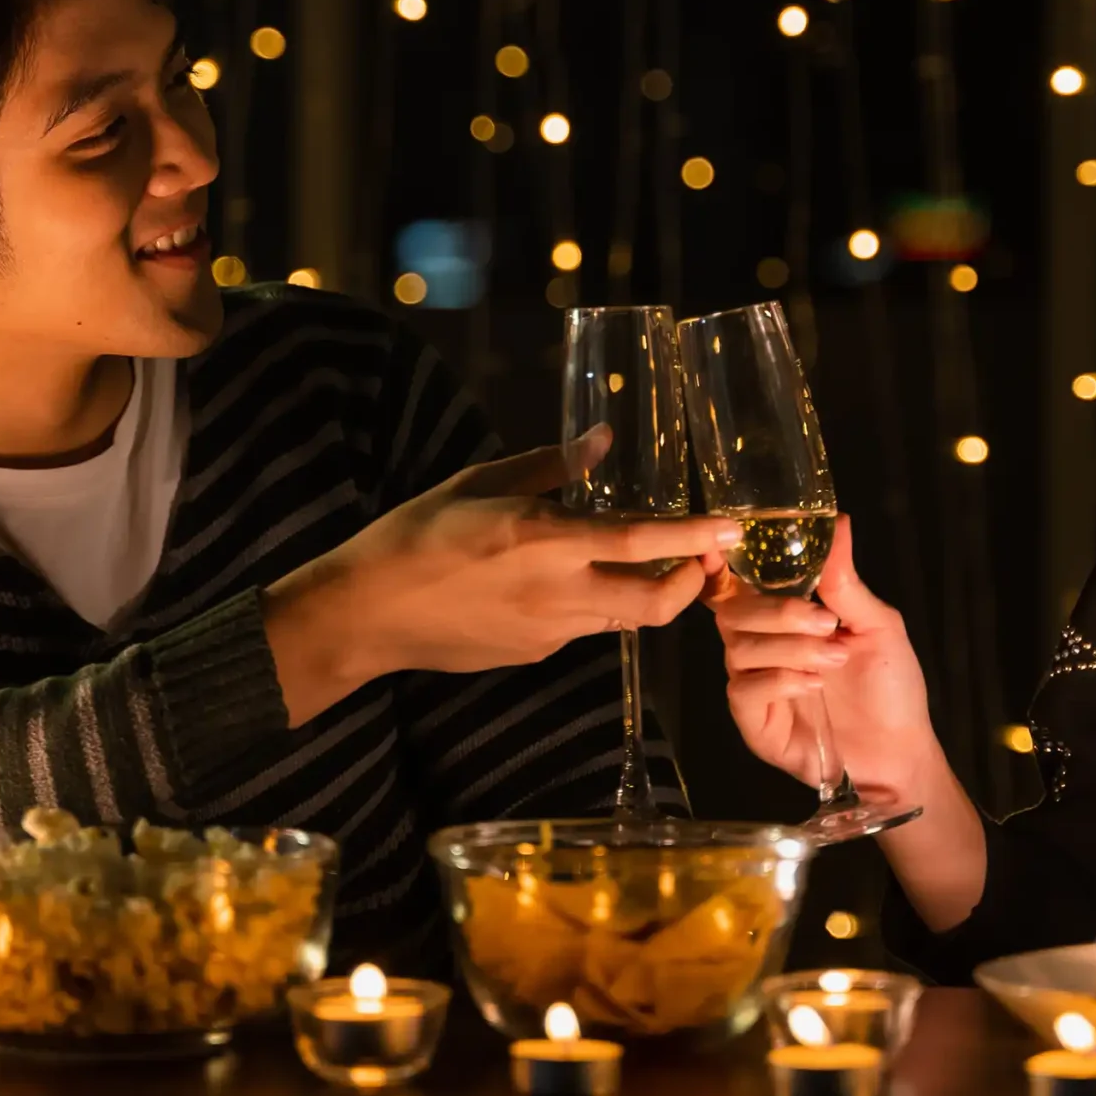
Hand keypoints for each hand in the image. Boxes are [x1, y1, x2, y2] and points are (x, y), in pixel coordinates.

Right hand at [265, 433, 737, 721]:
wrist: (364, 614)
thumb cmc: (414, 535)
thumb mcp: (479, 482)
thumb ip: (549, 466)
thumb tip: (604, 441)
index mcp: (544, 539)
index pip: (641, 541)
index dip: (695, 538)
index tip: (731, 528)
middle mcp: (556, 592)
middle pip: (654, 603)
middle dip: (691, 585)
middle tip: (702, 560)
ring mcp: (547, 631)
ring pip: (623, 619)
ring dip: (644, 594)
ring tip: (643, 562)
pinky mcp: (532, 653)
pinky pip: (582, 628)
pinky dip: (594, 606)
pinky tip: (569, 582)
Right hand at [704, 518, 944, 802]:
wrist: (900, 749)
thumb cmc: (890, 685)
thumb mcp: (877, 625)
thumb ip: (845, 581)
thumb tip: (838, 523)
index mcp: (782, 618)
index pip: (734, 587)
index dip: (717, 568)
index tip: (715, 548)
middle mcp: (760, 647)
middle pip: (731, 612)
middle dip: (778, 612)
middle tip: (827, 622)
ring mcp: (754, 686)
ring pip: (738, 649)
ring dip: (790, 647)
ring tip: (835, 658)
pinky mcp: (755, 723)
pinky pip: (743, 691)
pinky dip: (779, 680)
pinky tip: (812, 685)